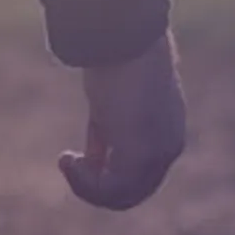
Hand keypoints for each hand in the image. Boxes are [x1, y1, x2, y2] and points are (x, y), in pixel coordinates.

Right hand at [60, 31, 185, 211]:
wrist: (125, 39)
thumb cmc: (116, 57)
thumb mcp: (111, 98)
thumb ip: (108, 125)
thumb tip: (94, 145)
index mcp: (166, 131)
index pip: (142, 172)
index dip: (107, 170)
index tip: (81, 153)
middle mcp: (167, 147)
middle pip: (134, 191)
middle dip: (96, 185)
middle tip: (68, 162)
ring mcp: (156, 153)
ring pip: (123, 195)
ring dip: (88, 187)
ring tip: (66, 161)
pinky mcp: (140, 154)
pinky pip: (111, 189)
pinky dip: (85, 183)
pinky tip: (67, 159)